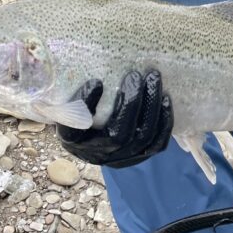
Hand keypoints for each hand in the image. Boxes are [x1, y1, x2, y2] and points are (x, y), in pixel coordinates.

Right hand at [56, 70, 172, 167]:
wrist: (89, 131)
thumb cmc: (76, 109)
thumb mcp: (66, 100)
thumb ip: (75, 93)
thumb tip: (96, 82)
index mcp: (75, 140)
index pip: (77, 130)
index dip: (88, 108)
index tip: (96, 82)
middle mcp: (98, 154)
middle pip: (120, 135)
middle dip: (132, 102)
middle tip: (135, 75)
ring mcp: (121, 158)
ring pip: (142, 138)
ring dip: (151, 107)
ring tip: (153, 79)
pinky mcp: (139, 155)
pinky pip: (157, 144)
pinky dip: (164, 122)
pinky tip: (166, 99)